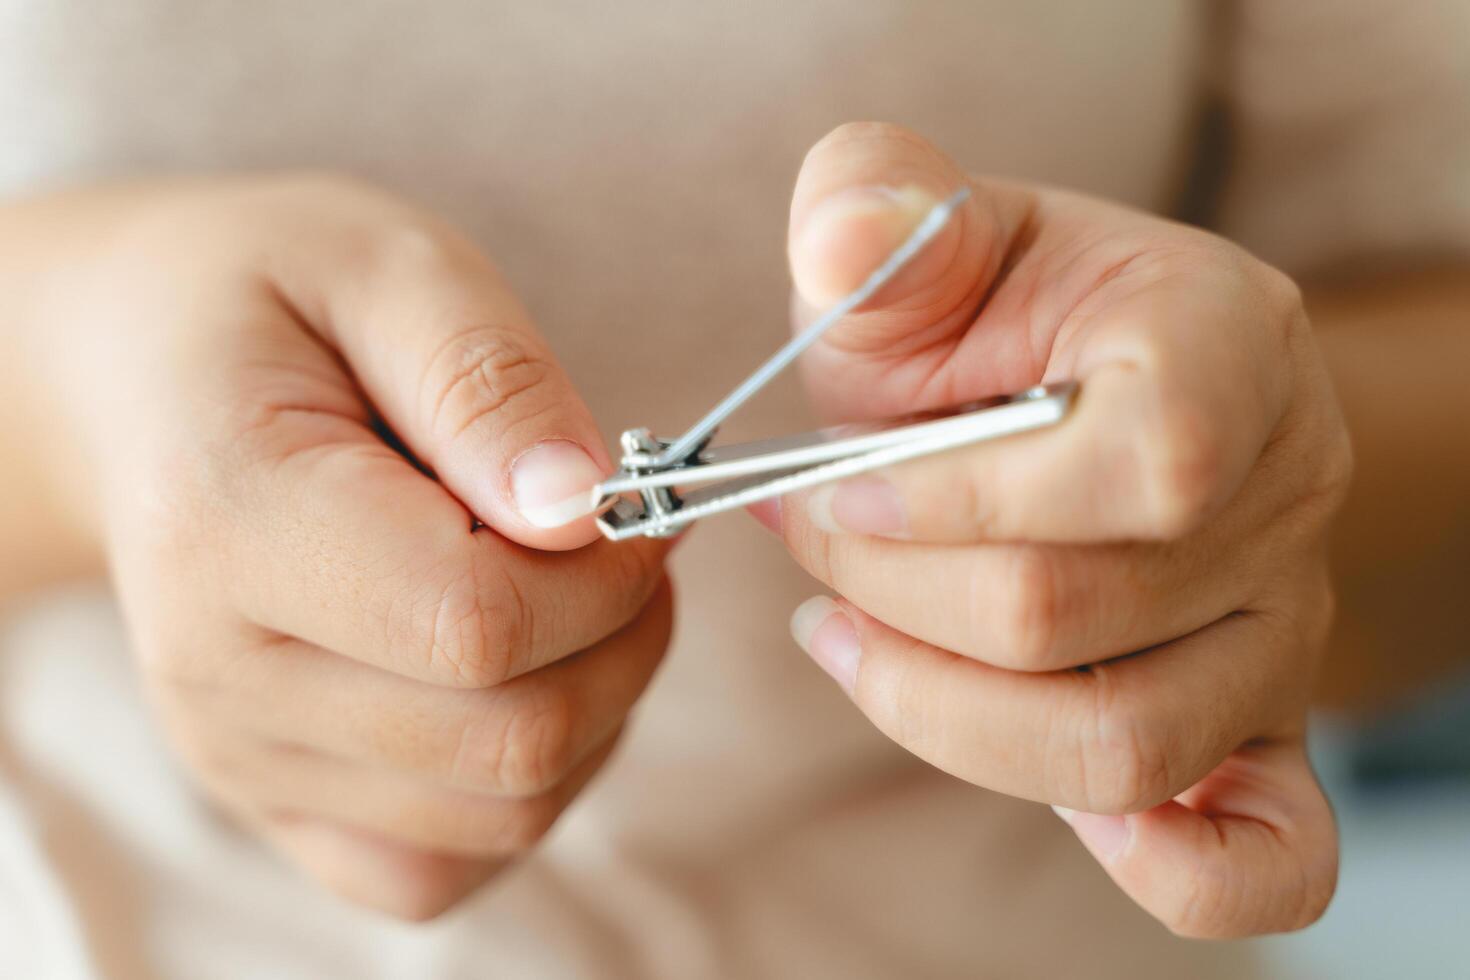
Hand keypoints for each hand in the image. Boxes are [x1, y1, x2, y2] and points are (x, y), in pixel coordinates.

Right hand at [13, 176, 670, 918]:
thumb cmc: (273, 303)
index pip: (478, 623)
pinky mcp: (277, 803)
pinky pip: (445, 867)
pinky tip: (524, 676)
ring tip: (575, 592)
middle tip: (626, 541)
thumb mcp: (388, 266)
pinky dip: (528, 786)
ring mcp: (244, 758)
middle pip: (510, 740)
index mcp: (229, 524)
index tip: (632, 499)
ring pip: (505, 813)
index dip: (607, 571)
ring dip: (599, 706)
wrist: (145, 376)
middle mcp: (220, 676)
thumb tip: (584, 510)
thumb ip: (488, 383)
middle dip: (624, 638)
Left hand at [768, 124, 1350, 936]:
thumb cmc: (989, 319)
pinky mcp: (1253, 725)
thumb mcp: (924, 243)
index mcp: (1229, 347)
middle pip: (1083, 617)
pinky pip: (1265, 855)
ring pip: (1127, 745)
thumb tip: (847, 238)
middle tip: (806, 544)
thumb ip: (883, 213)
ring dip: (939, 709)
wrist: (1077, 383)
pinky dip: (1169, 870)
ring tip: (845, 638)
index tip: (831, 488)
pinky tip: (1066, 822)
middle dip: (889, 592)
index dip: (955, 501)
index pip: (1145, 468)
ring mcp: (1278, 628)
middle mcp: (1284, 497)